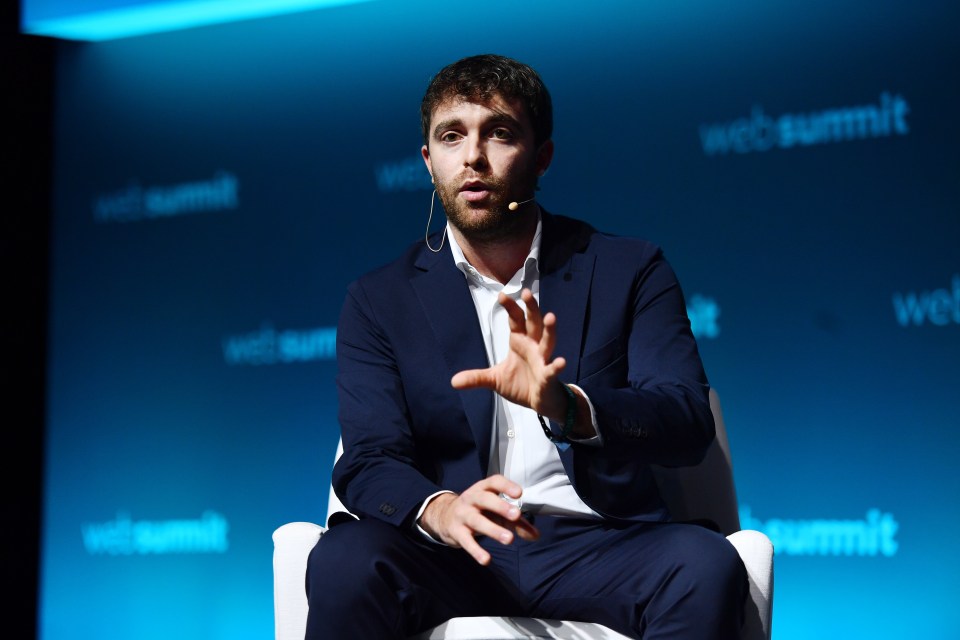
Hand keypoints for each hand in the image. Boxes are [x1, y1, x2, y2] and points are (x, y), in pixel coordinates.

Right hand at [418, 475, 539, 564]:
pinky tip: (486, 560)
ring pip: (476, 520)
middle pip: (484, 499)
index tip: (519, 493)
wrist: (445, 517)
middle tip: (516, 515)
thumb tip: (535, 535)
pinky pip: (466, 541)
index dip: (506, 486)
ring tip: (509, 539)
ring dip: (493, 529)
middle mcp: (471, 498)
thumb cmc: (479, 512)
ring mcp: (462, 514)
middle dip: (500, 506)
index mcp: (483, 489)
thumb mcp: (496, 513)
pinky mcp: (456, 531)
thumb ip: (517, 523)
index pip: (494, 482)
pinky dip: (475, 550)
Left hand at [451, 289, 568, 420]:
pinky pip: (553, 370)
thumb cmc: (522, 384)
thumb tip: (453, 381)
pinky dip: (556, 366)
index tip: (501, 295)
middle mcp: (533, 347)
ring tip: (551, 316)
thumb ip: (477, 378)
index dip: (511, 308)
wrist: (541, 402)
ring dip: (549, 330)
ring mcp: (543, 360)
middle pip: (534, 323)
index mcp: (520, 342)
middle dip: (531, 309)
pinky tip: (561, 362)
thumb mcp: (496, 380)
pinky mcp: (549, 376)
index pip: (516, 321)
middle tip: (526, 293)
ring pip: (547, 341)